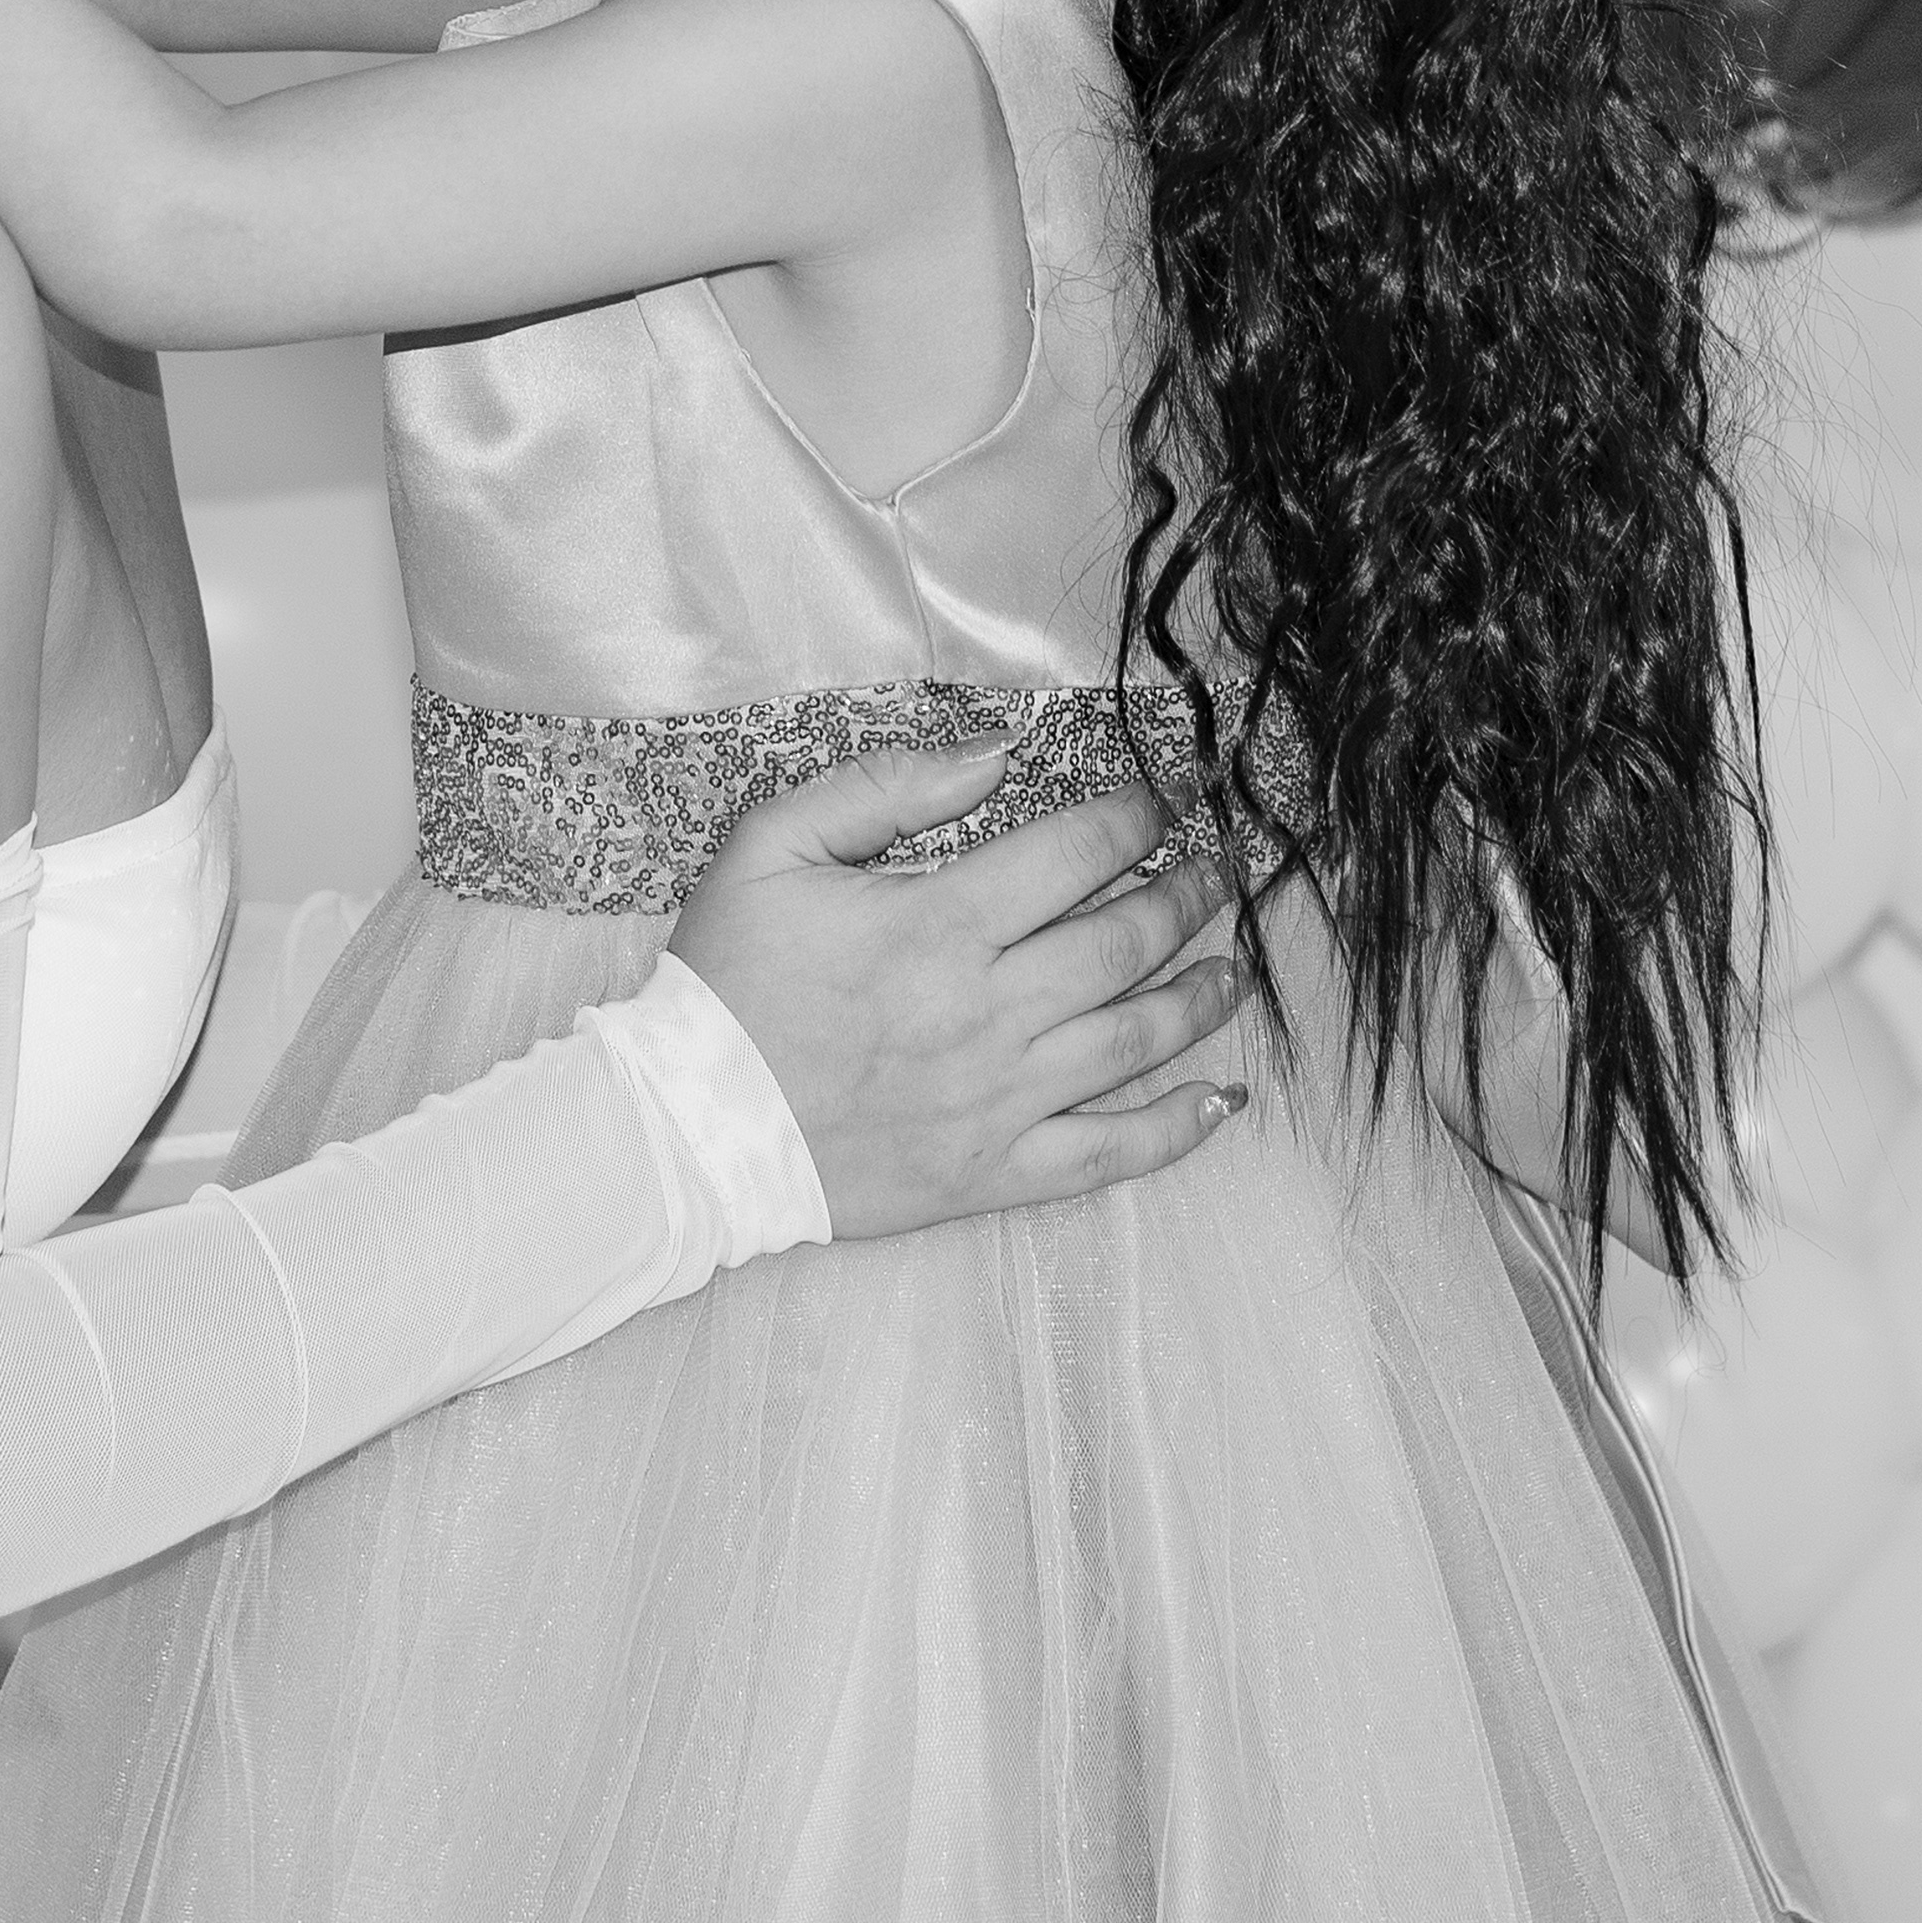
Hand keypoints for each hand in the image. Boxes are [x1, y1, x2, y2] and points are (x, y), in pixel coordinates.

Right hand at [667, 746, 1253, 1237]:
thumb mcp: (774, 846)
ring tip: (1231, 966)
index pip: (1073, 855)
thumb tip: (996, 752)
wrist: (690, 1125)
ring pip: (1137, 1042)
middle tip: (1215, 871)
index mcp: (939, 924)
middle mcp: (989, 1011)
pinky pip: (1110, 1154)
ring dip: (1199, 997)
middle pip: (1124, 942)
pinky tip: (1219, 1099)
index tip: (1157, 803)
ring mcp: (1001, 1099)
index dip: (1131, 819)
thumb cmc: (728, 977)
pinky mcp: (996, 1171)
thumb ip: (885, 787)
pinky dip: (1177, 1128)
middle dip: (1185, 895)